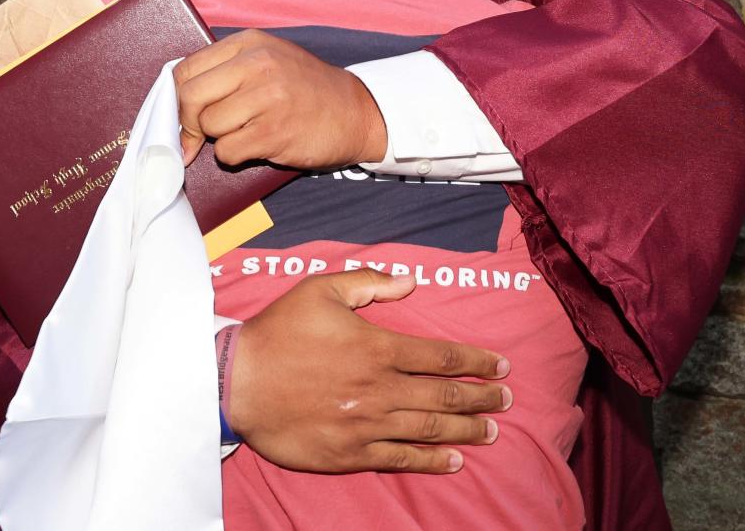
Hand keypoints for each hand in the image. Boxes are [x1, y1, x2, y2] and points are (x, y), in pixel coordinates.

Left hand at [174, 29, 387, 168]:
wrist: (356, 112)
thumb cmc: (306, 89)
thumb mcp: (269, 61)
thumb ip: (226, 71)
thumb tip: (178, 103)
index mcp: (250, 43)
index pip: (186, 69)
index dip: (178, 98)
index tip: (188, 114)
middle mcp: (257, 64)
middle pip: (190, 97)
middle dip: (190, 122)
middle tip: (204, 133)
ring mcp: (267, 98)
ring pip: (207, 125)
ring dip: (219, 138)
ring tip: (247, 131)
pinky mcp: (274, 132)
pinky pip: (227, 151)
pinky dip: (235, 155)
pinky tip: (258, 145)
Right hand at [229, 269, 511, 473]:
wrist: (238, 382)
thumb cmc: (280, 331)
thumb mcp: (322, 289)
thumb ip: (369, 284)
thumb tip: (410, 283)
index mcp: (376, 347)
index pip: (440, 356)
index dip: (476, 361)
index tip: (501, 365)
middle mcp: (379, 389)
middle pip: (444, 395)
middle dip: (481, 397)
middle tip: (506, 399)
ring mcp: (366, 425)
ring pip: (429, 429)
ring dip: (466, 430)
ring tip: (492, 431)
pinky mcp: (349, 453)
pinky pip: (400, 458)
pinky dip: (431, 461)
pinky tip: (453, 461)